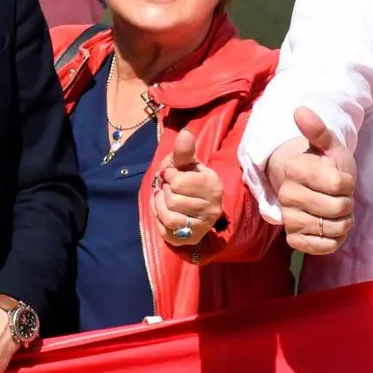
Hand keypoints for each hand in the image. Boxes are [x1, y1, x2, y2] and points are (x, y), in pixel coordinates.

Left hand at [154, 130, 223, 248]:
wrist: (194, 201)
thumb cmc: (187, 177)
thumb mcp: (185, 162)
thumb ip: (183, 151)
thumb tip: (184, 133)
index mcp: (212, 184)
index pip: (177, 182)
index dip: (169, 176)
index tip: (173, 175)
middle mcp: (212, 207)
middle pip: (171, 200)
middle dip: (164, 191)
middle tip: (170, 189)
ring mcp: (203, 225)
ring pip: (169, 217)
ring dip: (159, 206)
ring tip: (165, 199)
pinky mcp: (191, 238)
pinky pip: (166, 232)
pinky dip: (159, 220)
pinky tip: (164, 212)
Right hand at [265, 107, 357, 255]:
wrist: (309, 187)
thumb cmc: (324, 165)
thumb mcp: (329, 146)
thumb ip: (318, 131)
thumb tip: (300, 110)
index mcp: (295, 169)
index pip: (339, 185)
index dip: (348, 183)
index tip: (341, 179)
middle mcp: (286, 194)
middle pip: (338, 209)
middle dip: (347, 204)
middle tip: (339, 198)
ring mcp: (288, 218)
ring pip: (332, 229)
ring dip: (343, 223)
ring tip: (335, 213)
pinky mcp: (293, 239)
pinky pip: (322, 247)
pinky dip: (333, 241)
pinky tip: (330, 229)